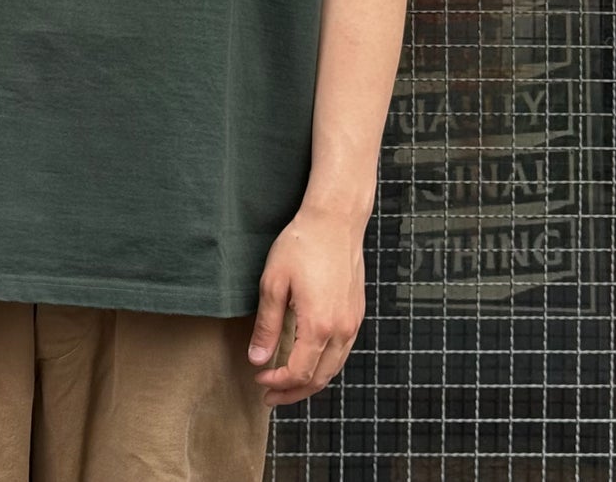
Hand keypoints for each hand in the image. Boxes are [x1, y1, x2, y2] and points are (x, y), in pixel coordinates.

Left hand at [246, 205, 366, 406]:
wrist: (335, 220)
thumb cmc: (302, 245)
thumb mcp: (274, 282)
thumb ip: (266, 325)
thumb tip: (258, 360)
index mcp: (318, 325)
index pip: (298, 372)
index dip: (277, 383)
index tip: (259, 379)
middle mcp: (341, 330)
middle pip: (319, 378)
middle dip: (293, 392)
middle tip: (270, 395)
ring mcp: (353, 323)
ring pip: (334, 368)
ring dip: (310, 381)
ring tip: (287, 384)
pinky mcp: (357, 313)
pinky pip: (342, 352)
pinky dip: (324, 365)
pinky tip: (308, 359)